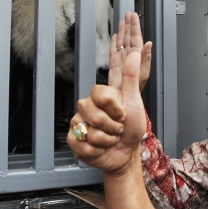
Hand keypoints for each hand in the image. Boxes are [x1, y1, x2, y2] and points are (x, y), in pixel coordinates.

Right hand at [68, 52, 145, 173]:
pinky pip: (83, 146)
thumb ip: (131, 77)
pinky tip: (100, 148)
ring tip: (109, 139)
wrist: (126, 152)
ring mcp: (77, 123)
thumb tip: (134, 55)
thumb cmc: (130, 128)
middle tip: (117, 129)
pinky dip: (97, 151)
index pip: (102, 96)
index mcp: (99, 96)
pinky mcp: (73, 140)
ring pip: (90, 133)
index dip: (116, 110)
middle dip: (113, 128)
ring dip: (106, 141)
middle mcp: (86, 107)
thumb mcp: (134, 102)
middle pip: (96, 116)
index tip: (123, 115)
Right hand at [109, 12, 152, 92]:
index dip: (135, 26)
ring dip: (122, 31)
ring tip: (122, 22)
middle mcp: (130, 56)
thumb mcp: (142, 73)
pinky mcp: (114, 64)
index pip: (137, 37)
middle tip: (128, 14)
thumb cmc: (135, 90)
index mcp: (138, 56)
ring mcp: (122, 59)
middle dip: (129, 25)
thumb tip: (149, 44)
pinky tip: (115, 37)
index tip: (134, 16)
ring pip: (122, 41)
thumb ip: (145, 58)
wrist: (123, 100)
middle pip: (129, 37)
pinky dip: (114, 43)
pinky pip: (114, 50)